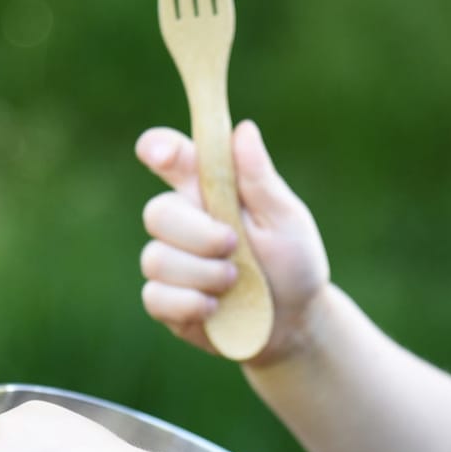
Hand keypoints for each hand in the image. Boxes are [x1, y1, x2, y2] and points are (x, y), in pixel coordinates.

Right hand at [136, 120, 331, 364]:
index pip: (172, 158)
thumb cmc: (292, 262)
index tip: (160, 154)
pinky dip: (191, 303)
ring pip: (156, 259)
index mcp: (210, 190)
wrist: (295, 322)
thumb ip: (260, 179)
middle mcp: (183, 222)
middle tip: (233, 245)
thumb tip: (243, 129)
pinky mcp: (165, 302)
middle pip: (157, 212)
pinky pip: (155, 296)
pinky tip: (217, 308)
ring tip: (236, 282)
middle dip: (196, 233)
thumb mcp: (286, 219)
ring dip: (203, 273)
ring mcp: (170, 262)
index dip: (158, 149)